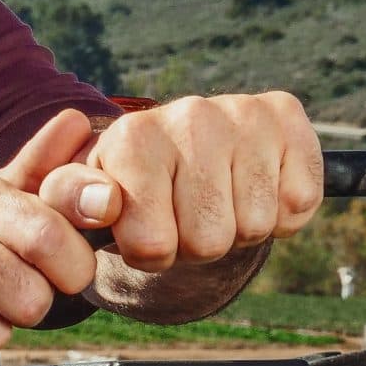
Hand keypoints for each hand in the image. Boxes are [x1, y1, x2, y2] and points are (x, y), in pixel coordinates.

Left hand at [37, 93, 323, 274]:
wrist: (178, 149)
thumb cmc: (126, 183)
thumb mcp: (80, 193)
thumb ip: (67, 199)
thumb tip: (103, 203)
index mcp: (133, 136)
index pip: (151, 244)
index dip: (150, 252)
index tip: (140, 227)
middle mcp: (189, 115)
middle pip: (208, 242)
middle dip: (195, 244)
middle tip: (184, 214)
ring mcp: (242, 113)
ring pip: (255, 227)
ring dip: (237, 229)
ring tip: (215, 200)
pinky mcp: (287, 117)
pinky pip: (298, 204)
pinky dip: (280, 214)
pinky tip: (253, 187)